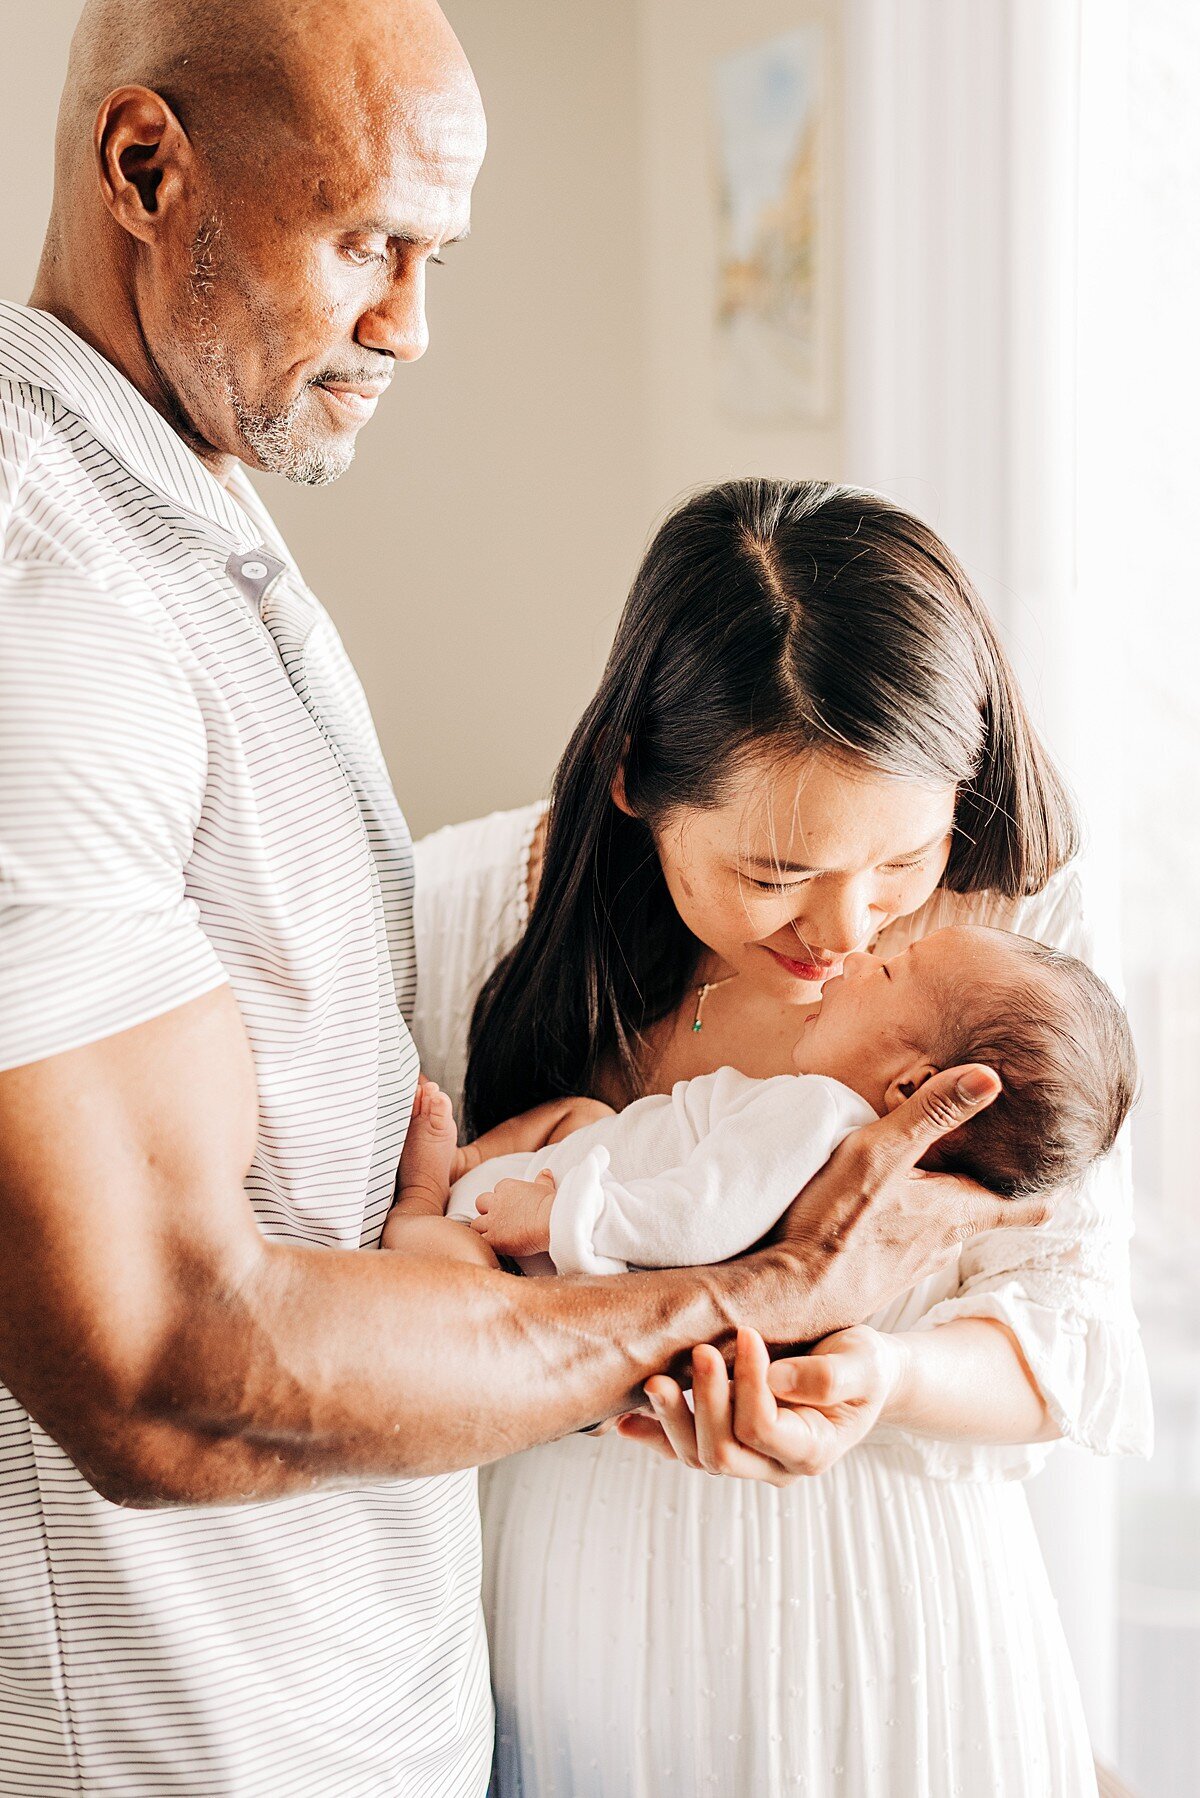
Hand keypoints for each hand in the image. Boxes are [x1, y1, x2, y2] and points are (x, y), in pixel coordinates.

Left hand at [471, 1169, 555, 1255]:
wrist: (549, 1221)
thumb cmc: (549, 1205)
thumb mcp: (546, 1188)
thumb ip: (542, 1180)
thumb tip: (545, 1172)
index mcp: (507, 1187)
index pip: (497, 1189)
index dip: (502, 1198)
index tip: (510, 1206)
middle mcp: (496, 1202)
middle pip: (480, 1203)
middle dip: (486, 1210)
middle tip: (498, 1219)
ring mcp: (492, 1221)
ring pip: (476, 1224)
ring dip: (483, 1229)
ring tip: (494, 1235)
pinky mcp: (493, 1238)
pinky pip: (482, 1241)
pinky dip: (487, 1244)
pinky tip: (495, 1247)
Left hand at [616, 1325, 907, 1484]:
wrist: (860, 1373)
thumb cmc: (864, 1364)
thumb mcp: (862, 1363)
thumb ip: (827, 1377)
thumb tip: (774, 1380)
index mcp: (812, 1450)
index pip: (765, 1429)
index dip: (751, 1386)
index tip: (750, 1335)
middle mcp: (775, 1465)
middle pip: (724, 1452)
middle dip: (706, 1403)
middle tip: (701, 1351)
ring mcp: (748, 1458)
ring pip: (698, 1456)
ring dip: (673, 1419)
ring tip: (654, 1381)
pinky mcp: (727, 1440)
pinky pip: (682, 1450)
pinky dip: (653, 1436)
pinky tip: (623, 1422)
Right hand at [768, 1064, 1047, 1341]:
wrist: (787, 1295)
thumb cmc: (835, 1222)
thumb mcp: (881, 1152)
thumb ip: (932, 1114)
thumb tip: (992, 1077)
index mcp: (954, 1212)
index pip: (1021, 1208)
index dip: (1047, 1195)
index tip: (1068, 1184)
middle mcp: (941, 1245)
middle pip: (980, 1217)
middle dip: (993, 1195)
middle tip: (1005, 1172)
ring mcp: (909, 1268)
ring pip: (945, 1235)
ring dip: (951, 1213)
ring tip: (948, 1192)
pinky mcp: (876, 1281)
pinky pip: (909, 1249)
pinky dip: (914, 1230)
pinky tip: (889, 1221)